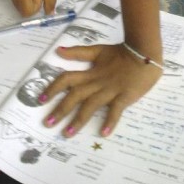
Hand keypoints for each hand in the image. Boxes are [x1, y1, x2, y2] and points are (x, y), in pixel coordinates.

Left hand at [39, 43, 162, 136]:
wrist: (144, 53)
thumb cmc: (121, 53)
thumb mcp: (98, 50)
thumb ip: (79, 52)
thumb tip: (59, 50)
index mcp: (90, 72)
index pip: (67, 79)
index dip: (53, 88)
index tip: (40, 99)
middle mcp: (96, 82)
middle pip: (75, 95)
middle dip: (60, 109)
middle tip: (47, 123)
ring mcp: (110, 90)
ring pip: (91, 105)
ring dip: (78, 120)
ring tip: (67, 134)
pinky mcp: (125, 96)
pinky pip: (116, 110)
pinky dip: (110, 121)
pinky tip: (103, 133)